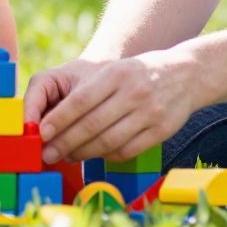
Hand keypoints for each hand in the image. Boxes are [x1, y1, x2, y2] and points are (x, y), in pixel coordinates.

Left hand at [32, 51, 196, 164]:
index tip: (40, 133)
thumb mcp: (112, 70)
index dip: (58, 119)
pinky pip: (126, 151)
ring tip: (67, 156)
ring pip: (108, 142)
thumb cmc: (137, 74)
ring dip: (83, 154)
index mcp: (116, 74)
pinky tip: (95, 155)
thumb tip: (50, 119)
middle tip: (47, 154)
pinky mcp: (160, 132)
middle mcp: (133, 93)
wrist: (185, 74)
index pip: (81, 100)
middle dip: (65, 143)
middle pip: (92, 125)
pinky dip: (106, 156)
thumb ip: (85, 91)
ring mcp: (149, 114)